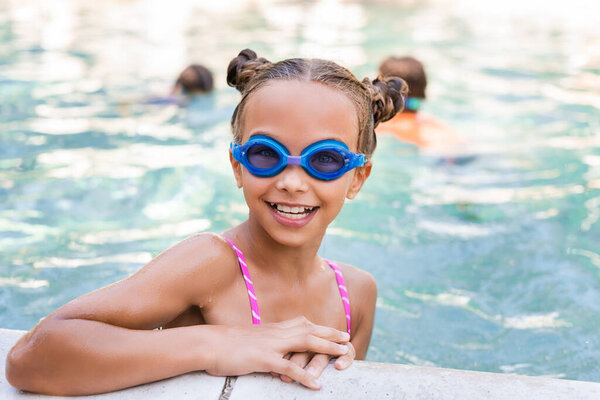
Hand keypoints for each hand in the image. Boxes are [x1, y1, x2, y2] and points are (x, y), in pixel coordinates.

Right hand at [204, 317, 349, 389]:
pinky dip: (305, 377)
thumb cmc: (225, 343)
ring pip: (305, 343)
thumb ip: (264, 341)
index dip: (320, 327)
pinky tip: (316, 384)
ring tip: (343, 354)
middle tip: (347, 339)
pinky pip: (289, 369)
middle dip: (330, 334)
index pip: (302, 324)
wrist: (209, 343)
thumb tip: (273, 349)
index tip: (334, 330)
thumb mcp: (250, 339)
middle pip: (309, 330)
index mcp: (272, 328)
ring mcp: (271, 345)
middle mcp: (275, 333)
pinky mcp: (264, 359)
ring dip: (326, 348)